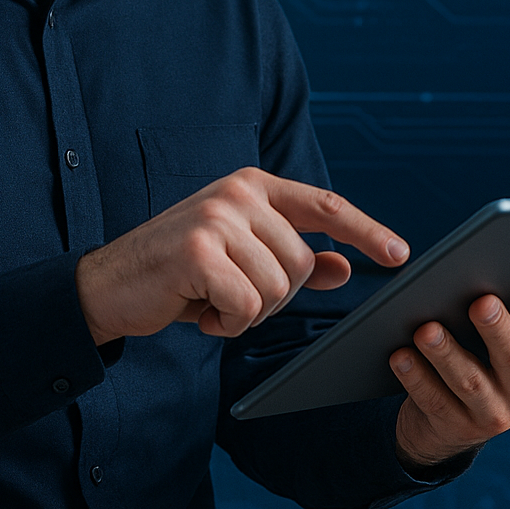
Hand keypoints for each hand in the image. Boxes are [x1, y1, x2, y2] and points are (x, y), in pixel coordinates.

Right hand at [75, 167, 410, 344]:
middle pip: (301, 262)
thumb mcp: (240, 259)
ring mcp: (217, 216)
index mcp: (253, 186)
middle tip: (231, 295)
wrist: (109, 284)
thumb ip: (292, 259)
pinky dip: (229, 322)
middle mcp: (238, 192)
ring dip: (248, 312)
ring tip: (212, 299)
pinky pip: (247, 305)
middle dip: (274, 296)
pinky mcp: (198, 249)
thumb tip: (344, 268)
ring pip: (277, 287)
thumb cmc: (180, 273)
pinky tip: (200, 310)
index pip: (324, 205)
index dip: (365, 230)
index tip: (399, 254)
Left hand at [391, 273, 509, 473]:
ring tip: (426, 329)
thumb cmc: (487, 354)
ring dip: (447, 354)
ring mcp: (496, 415)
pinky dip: (416, 377)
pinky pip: (434, 400)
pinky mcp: (458, 428)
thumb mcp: (508, 337)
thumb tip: (492, 262)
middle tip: (481, 302)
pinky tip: (400, 356)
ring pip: (470, 381)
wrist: (456, 420)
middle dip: (497, 329)